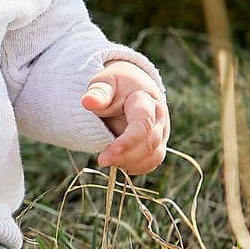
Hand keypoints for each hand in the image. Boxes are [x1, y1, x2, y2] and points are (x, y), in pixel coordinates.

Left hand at [82, 59, 168, 174]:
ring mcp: (161, 133)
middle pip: (149, 144)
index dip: (127, 142)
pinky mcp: (158, 144)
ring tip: (107, 160)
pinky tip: (118, 163)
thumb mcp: (105, 82)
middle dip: (125, 156)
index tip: (105, 155)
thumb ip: (99, 92)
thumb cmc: (117, 85)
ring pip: (154, 156)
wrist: (133, 85)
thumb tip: (88, 102)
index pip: (143, 125)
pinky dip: (135, 167)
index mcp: (147, 101)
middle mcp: (159, 119)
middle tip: (101, 160)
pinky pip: (151, 162)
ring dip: (130, 163)